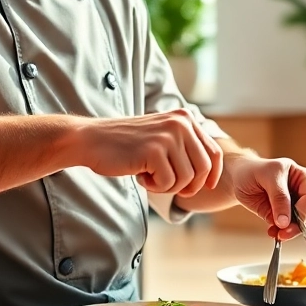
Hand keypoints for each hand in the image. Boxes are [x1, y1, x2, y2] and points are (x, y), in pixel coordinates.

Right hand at [71, 110, 222, 195]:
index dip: (213, 174)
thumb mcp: (162, 138)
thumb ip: (185, 147)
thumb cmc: (126, 145)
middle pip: (204, 168)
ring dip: (168, 186)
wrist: (92, 140)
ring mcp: (168, 136)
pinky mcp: (154, 150)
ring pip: (187, 179)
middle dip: (190, 185)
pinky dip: (155, 187)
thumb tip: (211, 173)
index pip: (214, 152)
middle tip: (169, 186)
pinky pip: (168, 183)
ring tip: (150, 175)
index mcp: (184, 118)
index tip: (207, 187)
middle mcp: (180, 123)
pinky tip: (141, 176)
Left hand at [227, 155, 305, 239]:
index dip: (302, 211)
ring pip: (297, 223)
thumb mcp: (266, 176)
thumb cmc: (253, 170)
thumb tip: (285, 221)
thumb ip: (278, 197)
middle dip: (294, 225)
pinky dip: (279, 232)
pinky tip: (272, 232)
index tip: (288, 221)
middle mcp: (301, 193)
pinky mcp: (281, 216)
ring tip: (274, 233)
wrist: (238, 177)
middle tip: (283, 234)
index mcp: (304, 177)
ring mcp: (291, 206)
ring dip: (286, 231)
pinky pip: (284, 228)